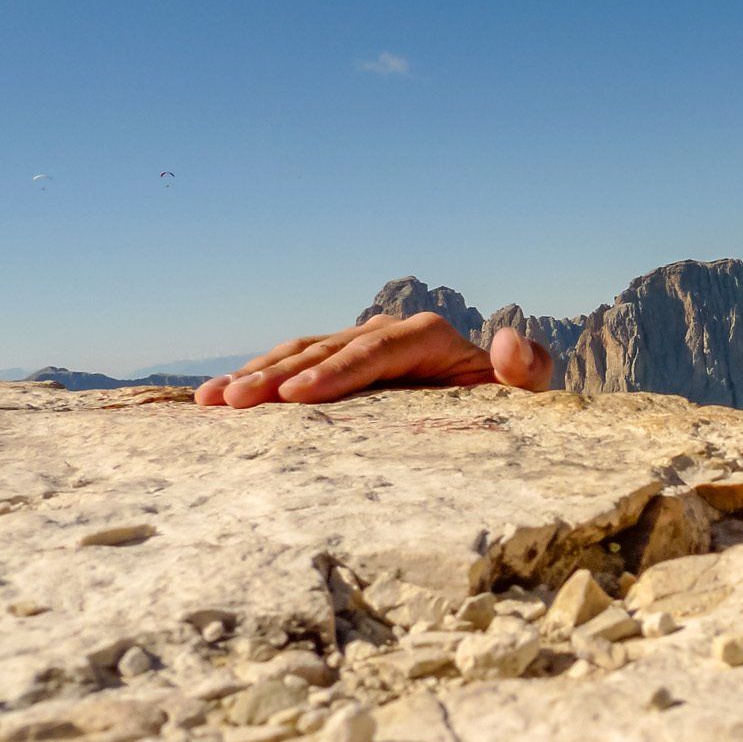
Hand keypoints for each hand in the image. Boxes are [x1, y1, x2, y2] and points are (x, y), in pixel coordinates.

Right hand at [194, 312, 552, 407]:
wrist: (494, 407)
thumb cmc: (511, 407)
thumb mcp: (531, 394)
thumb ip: (529, 369)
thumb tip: (510, 340)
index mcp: (427, 337)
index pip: (375, 351)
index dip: (336, 372)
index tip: (298, 398)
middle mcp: (387, 334)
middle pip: (326, 351)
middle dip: (277, 375)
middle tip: (232, 402)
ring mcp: (359, 347)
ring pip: (300, 355)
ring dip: (254, 376)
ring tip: (211, 401)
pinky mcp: (340, 365)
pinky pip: (293, 367)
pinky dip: (256, 380)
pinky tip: (213, 401)